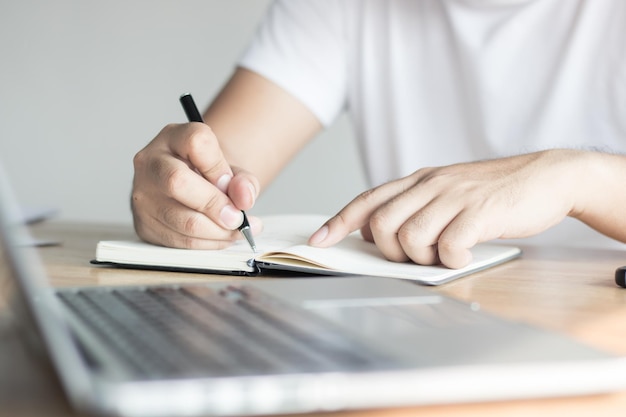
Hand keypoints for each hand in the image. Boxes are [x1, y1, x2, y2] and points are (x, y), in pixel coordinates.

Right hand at [131, 122, 260, 248]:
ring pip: (180, 219)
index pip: (196, 142)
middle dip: (215, 205)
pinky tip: (221, 237)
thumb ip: (244, 181)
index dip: (219, 167)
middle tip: (237, 217)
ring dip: (216, 231)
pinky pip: (178, 240)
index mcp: (173, 137)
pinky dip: (207, 244)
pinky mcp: (144, 223)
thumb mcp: (232, 170)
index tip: (230, 183)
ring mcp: (142, 194)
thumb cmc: (210, 176)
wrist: (190, 187)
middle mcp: (150, 162)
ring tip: (236, 230)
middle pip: (177, 181)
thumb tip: (244, 199)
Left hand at [309, 150, 587, 268]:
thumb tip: (380, 233)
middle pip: (381, 224)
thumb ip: (415, 206)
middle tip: (414, 255)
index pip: (367, 200)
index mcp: (418, 180)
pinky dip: (451, 259)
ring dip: (421, 257)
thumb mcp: (447, 190)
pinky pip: (448, 246)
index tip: (318, 241)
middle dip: (390, 250)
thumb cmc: (492, 192)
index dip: (338, 222)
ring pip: (409, 237)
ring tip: (443, 253)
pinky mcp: (478, 213)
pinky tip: (465, 253)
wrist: (545, 176)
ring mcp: (453, 197)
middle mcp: (430, 185)